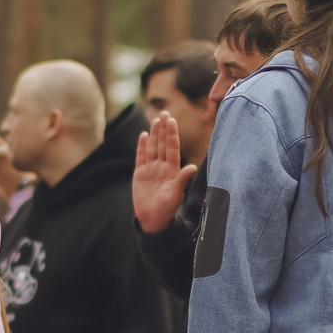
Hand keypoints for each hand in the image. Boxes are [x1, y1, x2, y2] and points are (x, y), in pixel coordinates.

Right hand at [131, 111, 196, 234]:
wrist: (152, 220)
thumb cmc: (166, 209)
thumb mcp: (175, 195)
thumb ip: (182, 179)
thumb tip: (192, 166)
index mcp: (172, 170)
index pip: (171, 148)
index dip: (171, 134)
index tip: (172, 120)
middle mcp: (162, 167)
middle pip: (162, 144)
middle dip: (163, 129)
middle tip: (165, 113)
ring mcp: (150, 169)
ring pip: (152, 148)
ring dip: (153, 134)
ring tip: (155, 120)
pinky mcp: (139, 174)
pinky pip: (140, 157)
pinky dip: (141, 146)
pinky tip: (143, 135)